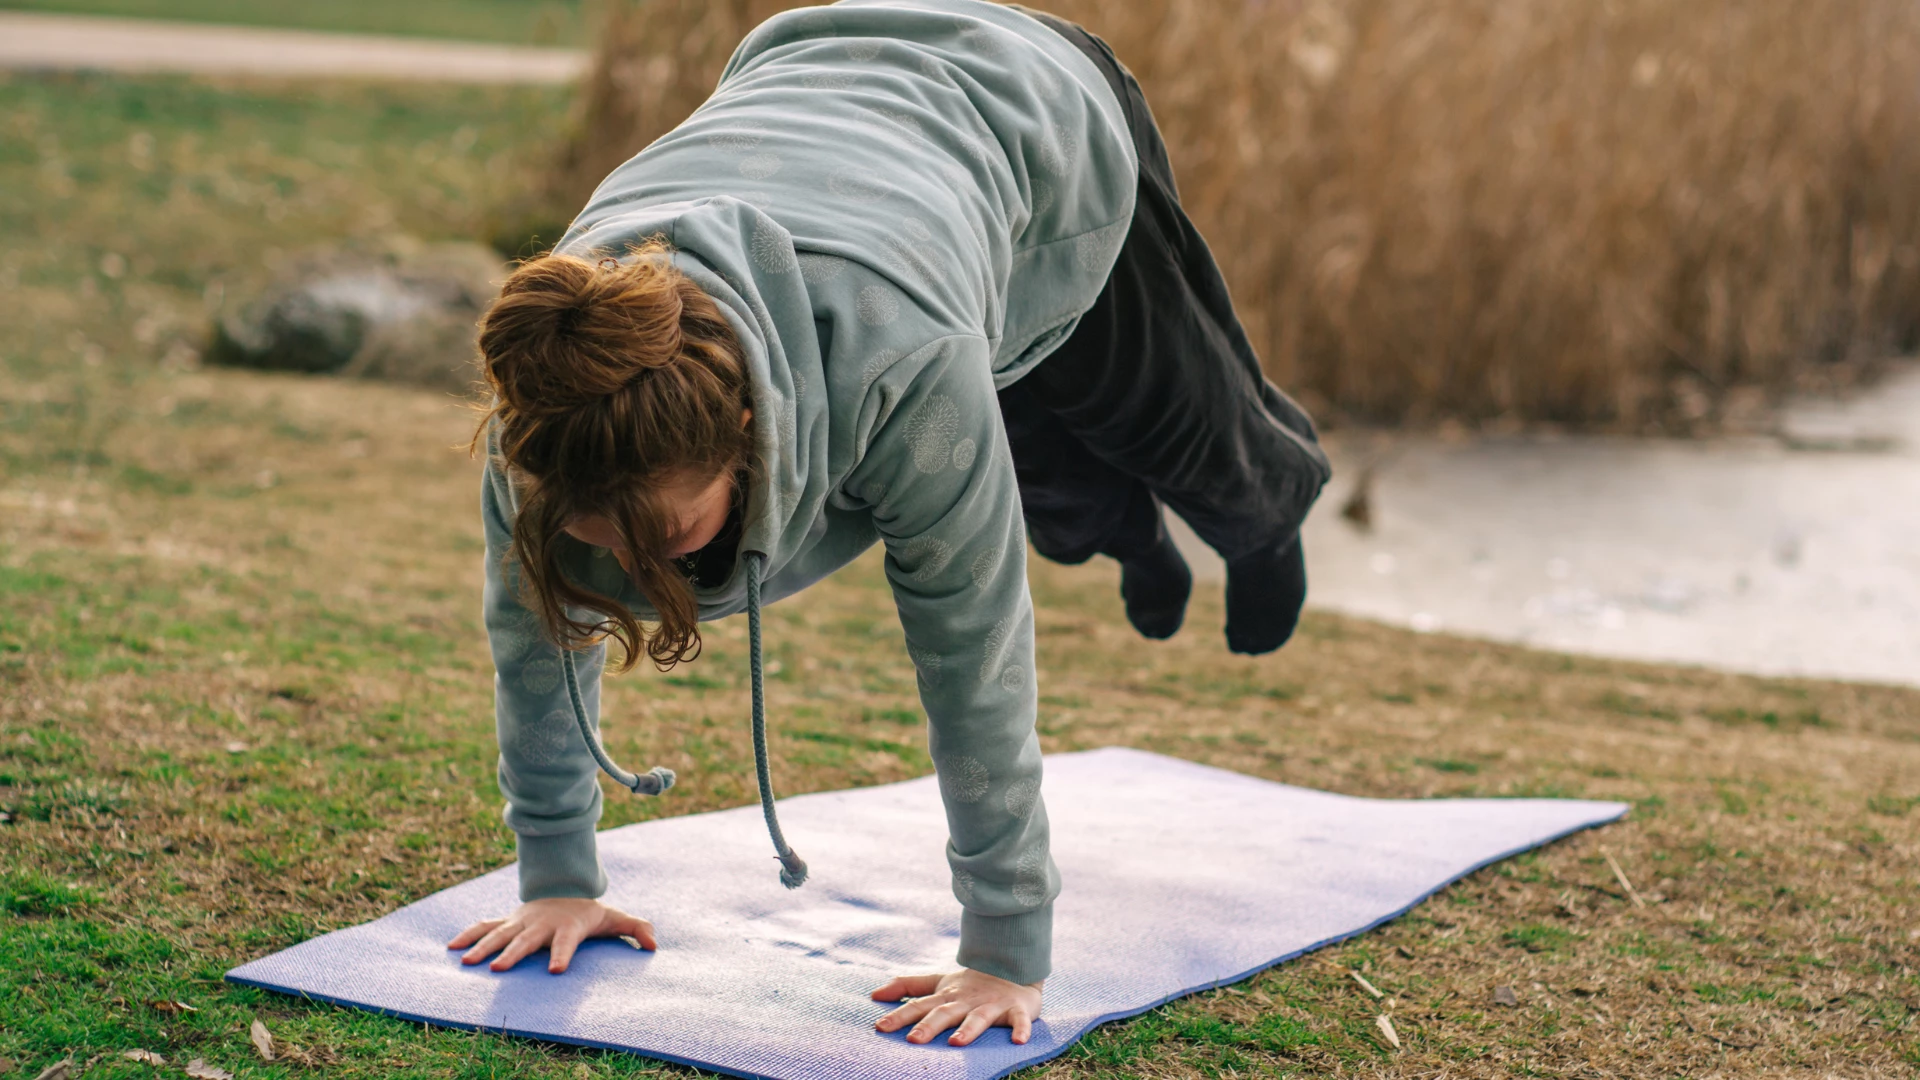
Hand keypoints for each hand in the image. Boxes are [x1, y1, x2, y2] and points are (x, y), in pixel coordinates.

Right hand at [447, 897, 655, 973]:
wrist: (564, 889)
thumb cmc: (590, 912)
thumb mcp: (614, 918)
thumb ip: (636, 928)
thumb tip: (655, 944)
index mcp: (567, 926)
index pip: (566, 941)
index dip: (562, 954)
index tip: (555, 970)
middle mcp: (541, 924)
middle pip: (525, 940)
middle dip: (512, 953)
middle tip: (498, 969)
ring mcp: (522, 921)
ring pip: (500, 933)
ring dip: (483, 947)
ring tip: (466, 964)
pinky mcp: (508, 921)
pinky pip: (484, 926)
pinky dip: (468, 935)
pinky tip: (450, 948)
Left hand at [871, 968, 1043, 1045]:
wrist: (1015, 967)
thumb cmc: (971, 983)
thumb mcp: (938, 983)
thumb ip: (908, 987)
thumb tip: (874, 994)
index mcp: (947, 996)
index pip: (919, 1005)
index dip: (899, 1016)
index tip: (879, 1027)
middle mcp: (966, 1001)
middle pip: (945, 1013)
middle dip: (930, 1026)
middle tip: (913, 1040)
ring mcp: (992, 1005)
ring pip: (979, 1018)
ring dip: (968, 1030)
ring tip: (956, 1043)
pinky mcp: (1016, 1009)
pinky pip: (1019, 1021)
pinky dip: (1021, 1030)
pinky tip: (1018, 1042)